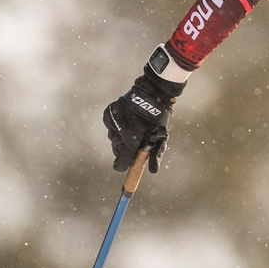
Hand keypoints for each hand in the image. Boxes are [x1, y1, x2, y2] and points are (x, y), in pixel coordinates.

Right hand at [100, 53, 181, 171]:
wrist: (151, 95)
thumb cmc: (157, 119)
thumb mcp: (160, 137)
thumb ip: (155, 155)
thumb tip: (153, 172)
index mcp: (132, 140)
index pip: (121, 161)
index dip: (121, 166)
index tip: (121, 167)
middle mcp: (120, 132)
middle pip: (116, 150)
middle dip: (123, 149)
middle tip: (131, 144)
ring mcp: (113, 122)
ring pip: (113, 137)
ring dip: (120, 137)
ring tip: (130, 129)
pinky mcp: (108, 114)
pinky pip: (109, 126)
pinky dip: (116, 126)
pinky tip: (125, 120)